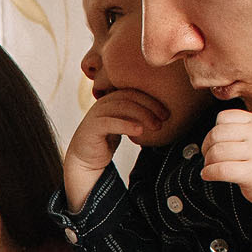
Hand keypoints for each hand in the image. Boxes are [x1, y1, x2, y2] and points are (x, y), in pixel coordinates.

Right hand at [61, 89, 174, 210]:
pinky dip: (126, 125)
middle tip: (164, 119)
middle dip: (150, 107)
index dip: (152, 100)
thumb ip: (137, 115)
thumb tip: (163, 112)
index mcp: (112, 99)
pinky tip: (139, 131)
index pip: (134, 92)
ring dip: (142, 115)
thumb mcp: (125, 124)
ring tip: (156, 127)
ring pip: (122, 107)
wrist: (85, 159)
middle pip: (130, 97)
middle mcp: (103, 103)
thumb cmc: (107, 140)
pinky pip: (110, 122)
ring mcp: (96, 114)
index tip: (166, 114)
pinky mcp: (91, 127)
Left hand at [201, 110, 251, 226]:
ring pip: (217, 152)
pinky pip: (221, 170)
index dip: (213, 130)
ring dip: (207, 161)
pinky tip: (207, 175)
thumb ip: (237, 128)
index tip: (214, 142)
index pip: (224, 117)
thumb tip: (207, 137)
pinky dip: (208, 173)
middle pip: (217, 134)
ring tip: (209, 166)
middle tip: (208, 156)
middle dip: (206, 146)